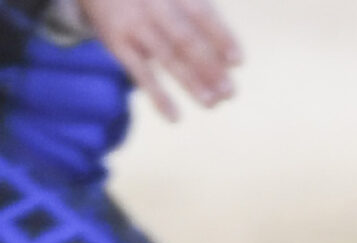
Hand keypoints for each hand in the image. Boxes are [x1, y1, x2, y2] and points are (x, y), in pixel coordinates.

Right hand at [80, 0, 242, 120]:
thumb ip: (202, 19)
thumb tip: (229, 62)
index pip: (202, 13)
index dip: (221, 36)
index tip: (238, 62)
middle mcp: (154, 6)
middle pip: (185, 39)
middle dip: (209, 66)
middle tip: (230, 92)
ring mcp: (135, 25)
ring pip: (166, 57)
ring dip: (191, 82)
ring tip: (212, 104)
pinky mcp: (118, 44)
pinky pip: (140, 73)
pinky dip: (158, 97)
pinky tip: (174, 118)